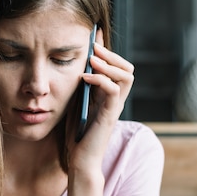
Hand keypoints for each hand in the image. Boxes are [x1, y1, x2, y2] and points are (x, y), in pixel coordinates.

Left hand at [67, 31, 134, 162]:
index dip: (107, 50)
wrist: (80, 160)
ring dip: (109, 64)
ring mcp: (115, 107)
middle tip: (93, 46)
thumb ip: (77, 87)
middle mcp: (116, 99)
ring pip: (126, 76)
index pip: (116, 67)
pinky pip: (114, 90)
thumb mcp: (74, 103)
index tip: (93, 35)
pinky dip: (101, 80)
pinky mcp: (110, 115)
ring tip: (91, 59)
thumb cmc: (76, 135)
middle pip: (127, 68)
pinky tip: (85, 78)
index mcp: (109, 95)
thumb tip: (70, 65)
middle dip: (111, 54)